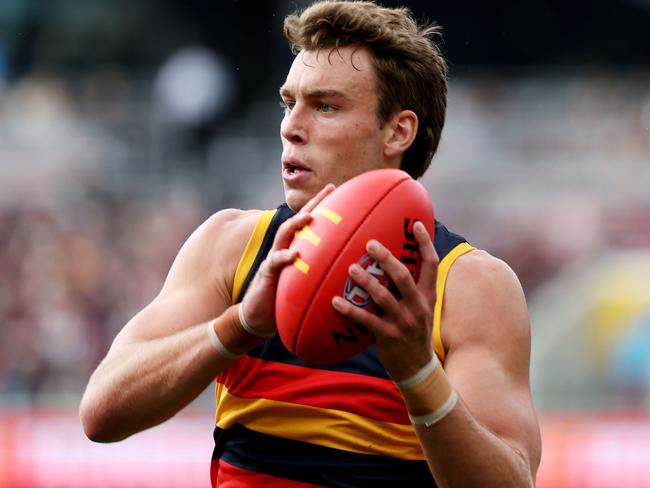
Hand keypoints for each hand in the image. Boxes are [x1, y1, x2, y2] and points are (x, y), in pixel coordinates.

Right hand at [241, 184, 335, 334]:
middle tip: (329, 190)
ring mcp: (274, 259)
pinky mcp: (267, 274)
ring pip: (284, 236)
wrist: (260, 316)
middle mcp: (284, 248)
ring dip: (296, 224)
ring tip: (309, 216)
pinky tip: (294, 254)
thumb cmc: (286, 299)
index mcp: (295, 248)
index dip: (322, 205)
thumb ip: (322, 274)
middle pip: (298, 221)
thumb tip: (351, 272)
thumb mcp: (307, 283)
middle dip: (313, 204)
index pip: (310, 223)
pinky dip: (284, 257)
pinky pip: (274, 262)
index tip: (337, 189)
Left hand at [332, 221, 438, 380]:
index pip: (432, 265)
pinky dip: (350, 310)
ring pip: (383, 297)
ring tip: (351, 269)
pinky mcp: (388, 336)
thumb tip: (393, 263)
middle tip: (370, 244)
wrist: (418, 369)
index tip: (414, 224)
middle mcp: (419, 306)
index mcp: (428, 296)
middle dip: (387, 259)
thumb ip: (411, 289)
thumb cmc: (414, 333)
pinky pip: (366, 320)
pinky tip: (335, 301)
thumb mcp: (422, 309)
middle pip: (403, 276)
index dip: (424, 244)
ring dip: (366, 281)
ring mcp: (404, 322)